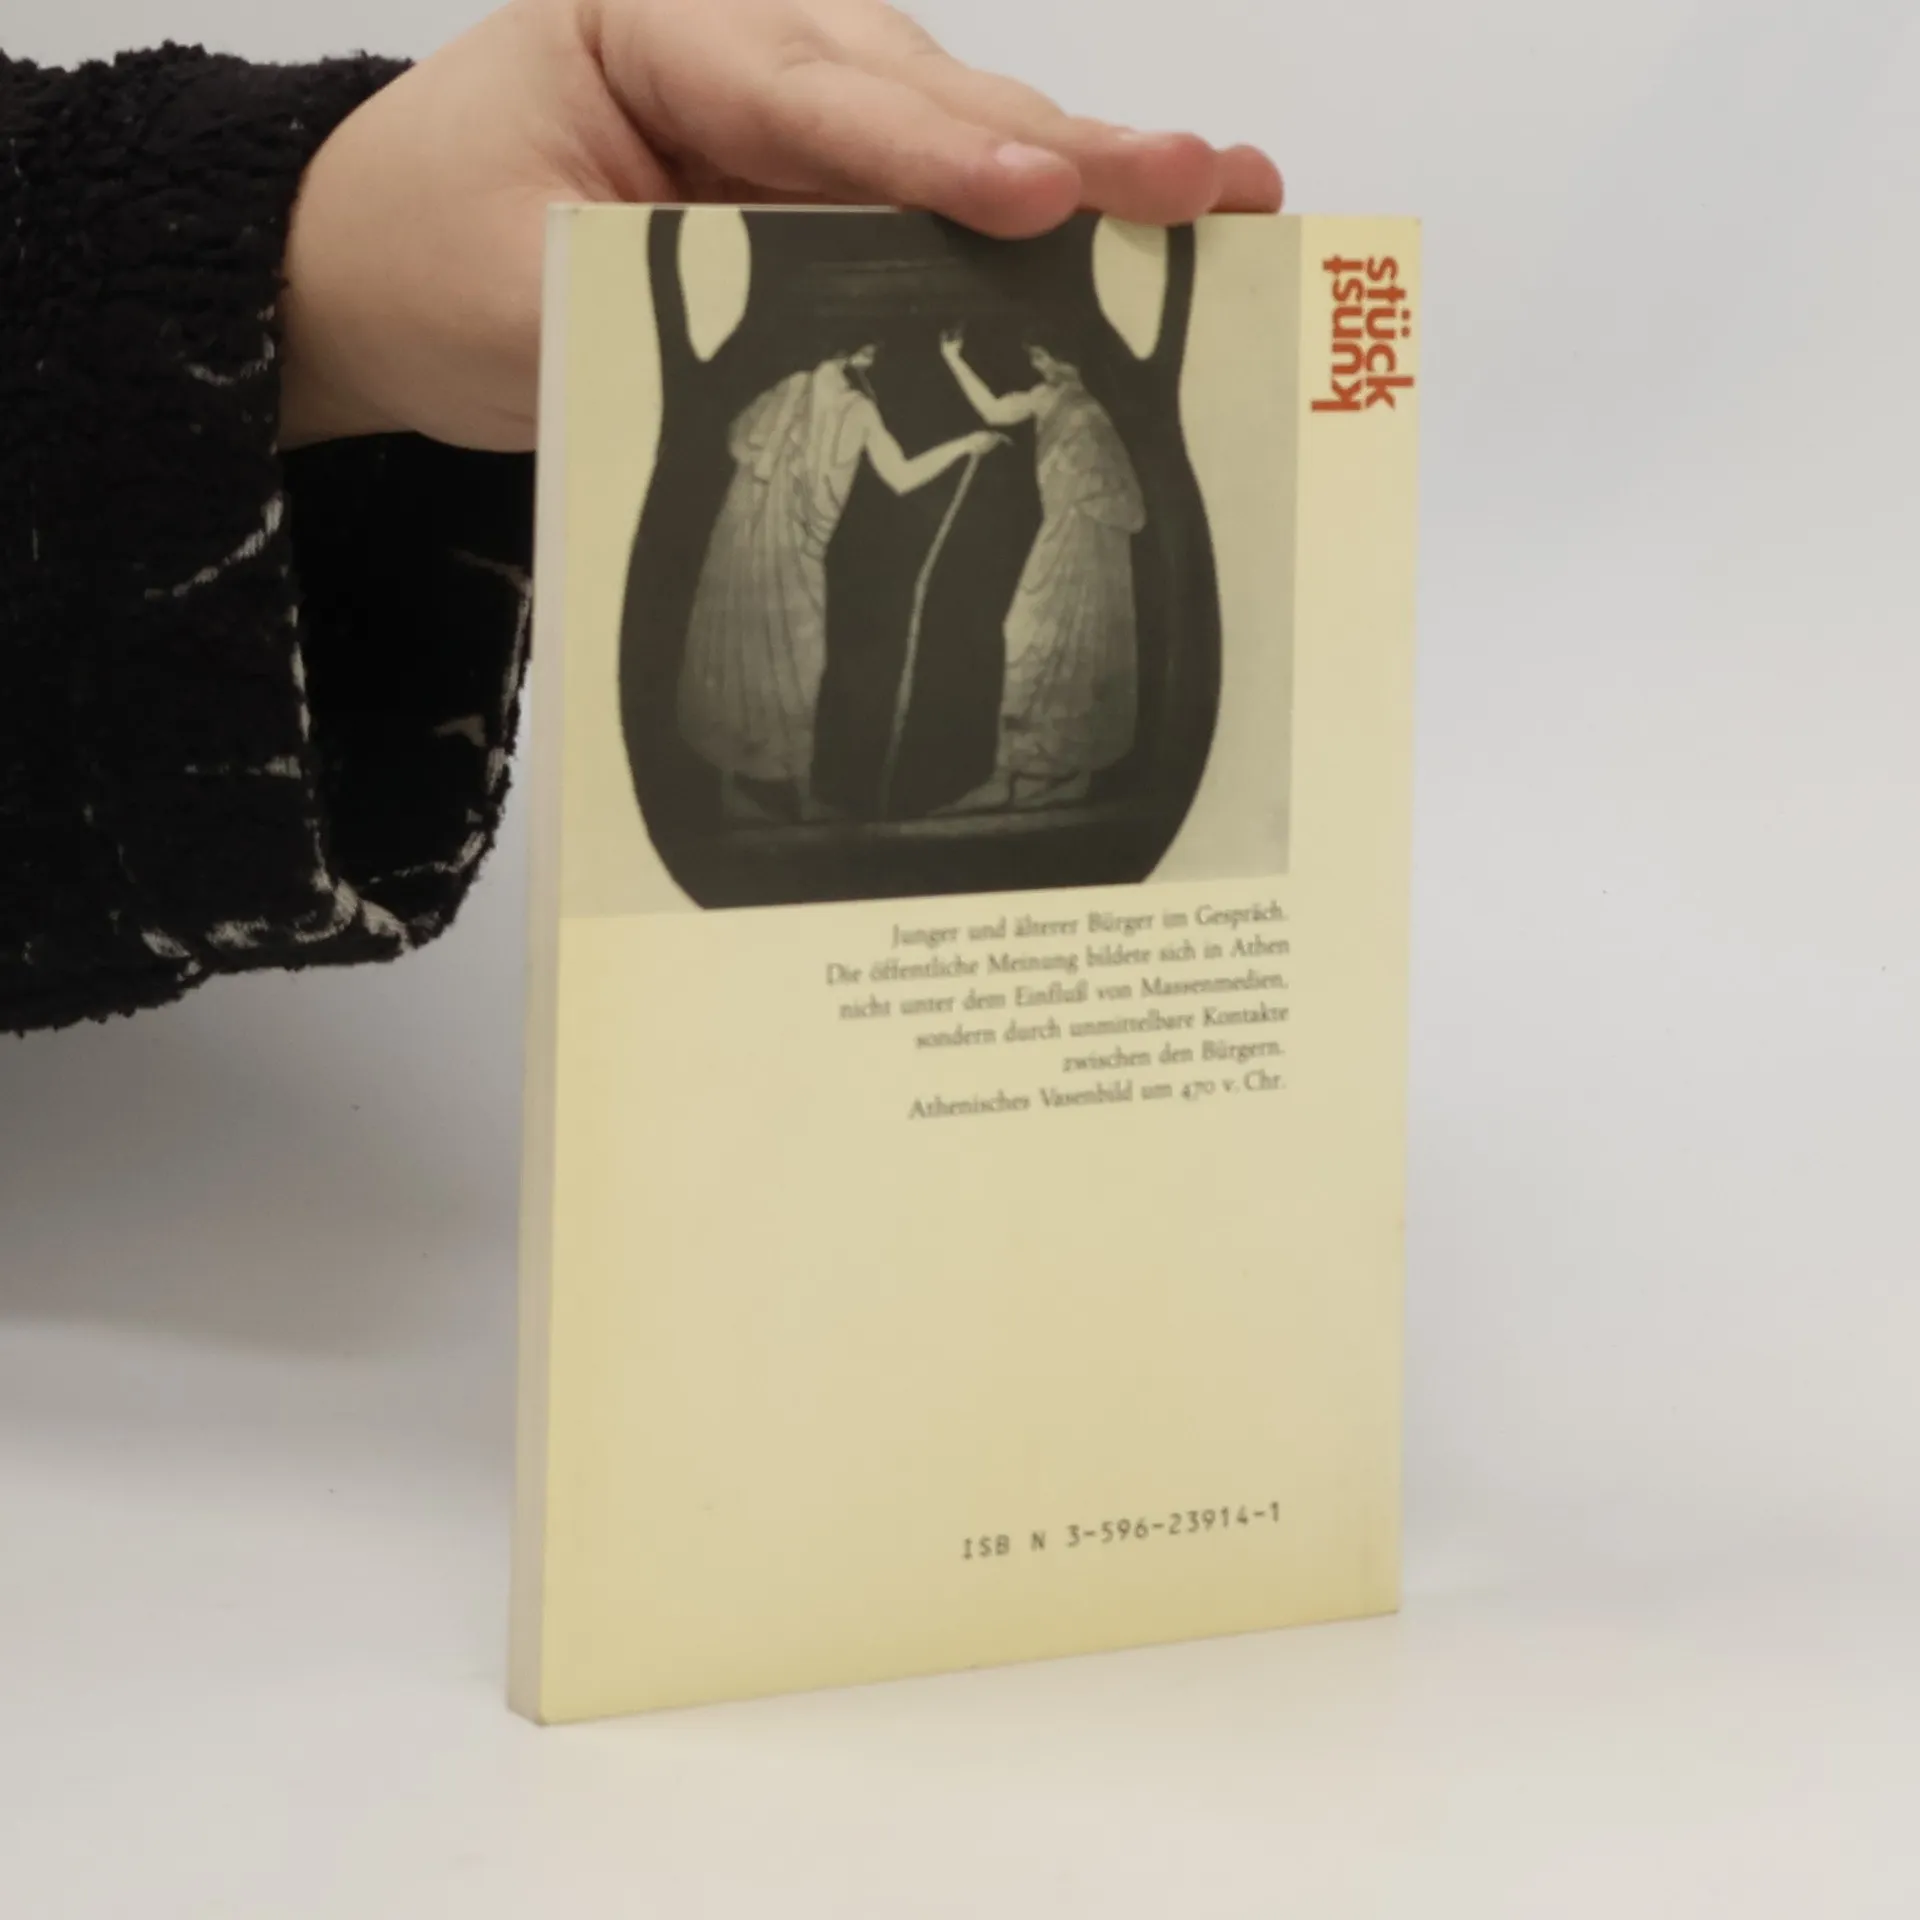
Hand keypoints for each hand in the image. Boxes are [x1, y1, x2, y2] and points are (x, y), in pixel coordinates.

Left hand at [279, 0, 1282, 451]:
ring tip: (1218, 199)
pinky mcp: (824, 183)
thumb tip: (815, 374)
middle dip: (1065, 148)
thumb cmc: (422, 254)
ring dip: (1085, 178)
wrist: (374, 267)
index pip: (806, 93)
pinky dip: (1037, 234)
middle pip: (921, 95)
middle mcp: (749, 43)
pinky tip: (1144, 236)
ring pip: (956, 133)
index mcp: (653, 26)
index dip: (931, 152)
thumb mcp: (510, 296)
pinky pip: (938, 202)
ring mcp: (800, 110)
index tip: (1037, 195)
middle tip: (1200, 180)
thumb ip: (659, 315)